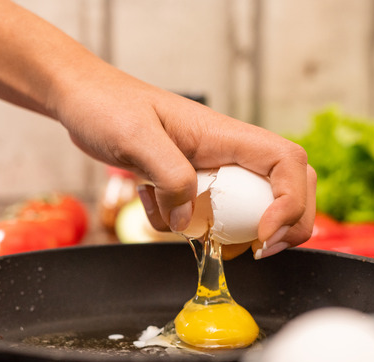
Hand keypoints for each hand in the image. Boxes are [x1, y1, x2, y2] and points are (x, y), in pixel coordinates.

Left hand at [51, 68, 315, 258]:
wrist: (82, 101)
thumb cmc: (107, 106)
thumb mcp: (136, 139)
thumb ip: (169, 177)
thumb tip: (189, 221)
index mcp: (225, 135)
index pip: (287, 163)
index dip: (291, 202)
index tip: (265, 234)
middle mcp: (226, 152)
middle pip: (286, 186)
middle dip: (286, 223)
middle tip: (261, 249)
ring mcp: (210, 168)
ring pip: (248, 207)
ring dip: (229, 231)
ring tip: (193, 232)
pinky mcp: (188, 183)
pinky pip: (203, 214)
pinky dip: (184, 225)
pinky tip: (152, 205)